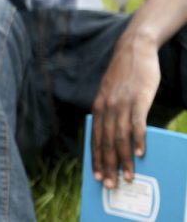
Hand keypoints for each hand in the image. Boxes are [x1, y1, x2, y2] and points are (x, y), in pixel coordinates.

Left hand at [90, 36, 159, 187]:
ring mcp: (122, 103)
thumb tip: (115, 135)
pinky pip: (136, 123)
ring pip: (120, 137)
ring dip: (123, 159)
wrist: (134, 49)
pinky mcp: (138, 98)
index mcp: (98, 107)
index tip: (96, 176)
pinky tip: (140, 153)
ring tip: (127, 176)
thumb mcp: (111, 94)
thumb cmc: (125, 75)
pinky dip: (137, 139)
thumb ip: (111, 112)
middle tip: (109, 185)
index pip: (94, 138)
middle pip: (106, 142)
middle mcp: (106, 107)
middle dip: (107, 165)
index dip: (95, 159)